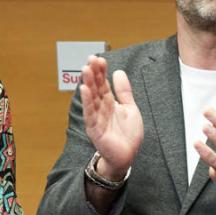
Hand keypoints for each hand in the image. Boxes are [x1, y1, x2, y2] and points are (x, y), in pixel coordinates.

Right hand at [80, 56, 143, 179]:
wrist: (127, 156)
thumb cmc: (127, 135)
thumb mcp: (130, 109)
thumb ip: (124, 92)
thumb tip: (119, 72)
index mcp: (109, 102)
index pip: (103, 83)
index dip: (101, 71)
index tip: (99, 58)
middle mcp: (101, 108)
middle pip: (96, 88)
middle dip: (93, 73)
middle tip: (91, 59)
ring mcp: (97, 118)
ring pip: (91, 98)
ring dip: (88, 83)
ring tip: (86, 69)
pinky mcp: (95, 129)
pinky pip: (90, 113)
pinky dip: (87, 101)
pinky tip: (85, 89)